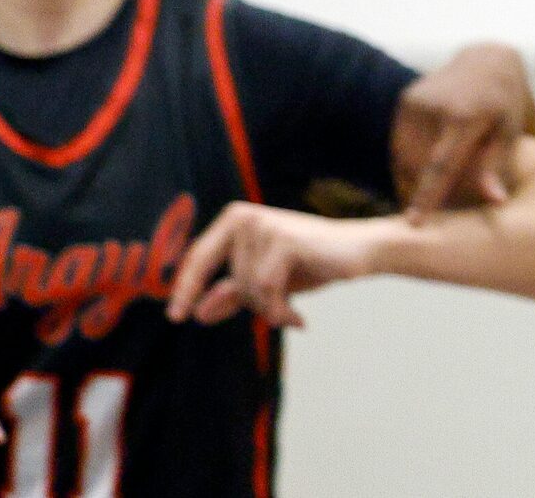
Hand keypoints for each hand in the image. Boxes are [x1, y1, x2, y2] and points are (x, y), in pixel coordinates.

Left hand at [166, 203, 382, 329]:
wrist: (359, 251)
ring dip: (271, 308)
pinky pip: (267, 290)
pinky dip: (280, 311)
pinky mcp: (283, 240)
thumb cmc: (311, 262)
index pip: (198, 257)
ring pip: (249, 288)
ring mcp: (264, 225)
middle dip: (253, 304)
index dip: (185, 288)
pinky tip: (298, 317)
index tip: (175, 317)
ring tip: (292, 309)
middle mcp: (244, 217)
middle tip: (278, 313)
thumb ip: (232, 293)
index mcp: (234, 220)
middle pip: (231, 280)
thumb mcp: (266, 281)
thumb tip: (198, 312)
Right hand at [393, 42, 532, 217]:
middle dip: (429, 192)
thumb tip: (494, 202)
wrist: (487, 61)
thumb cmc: (505, 103)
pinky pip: (400, 145)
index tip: (414, 222)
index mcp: (464, 115)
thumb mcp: (509, 132)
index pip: (441, 164)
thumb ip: (496, 167)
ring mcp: (415, 101)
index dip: (427, 195)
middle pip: (421, 166)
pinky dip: (410, 164)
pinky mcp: (406, 100)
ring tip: (435, 191)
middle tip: (447, 209)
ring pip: (405, 158)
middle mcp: (434, 105)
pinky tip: (423, 174)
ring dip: (416, 180)